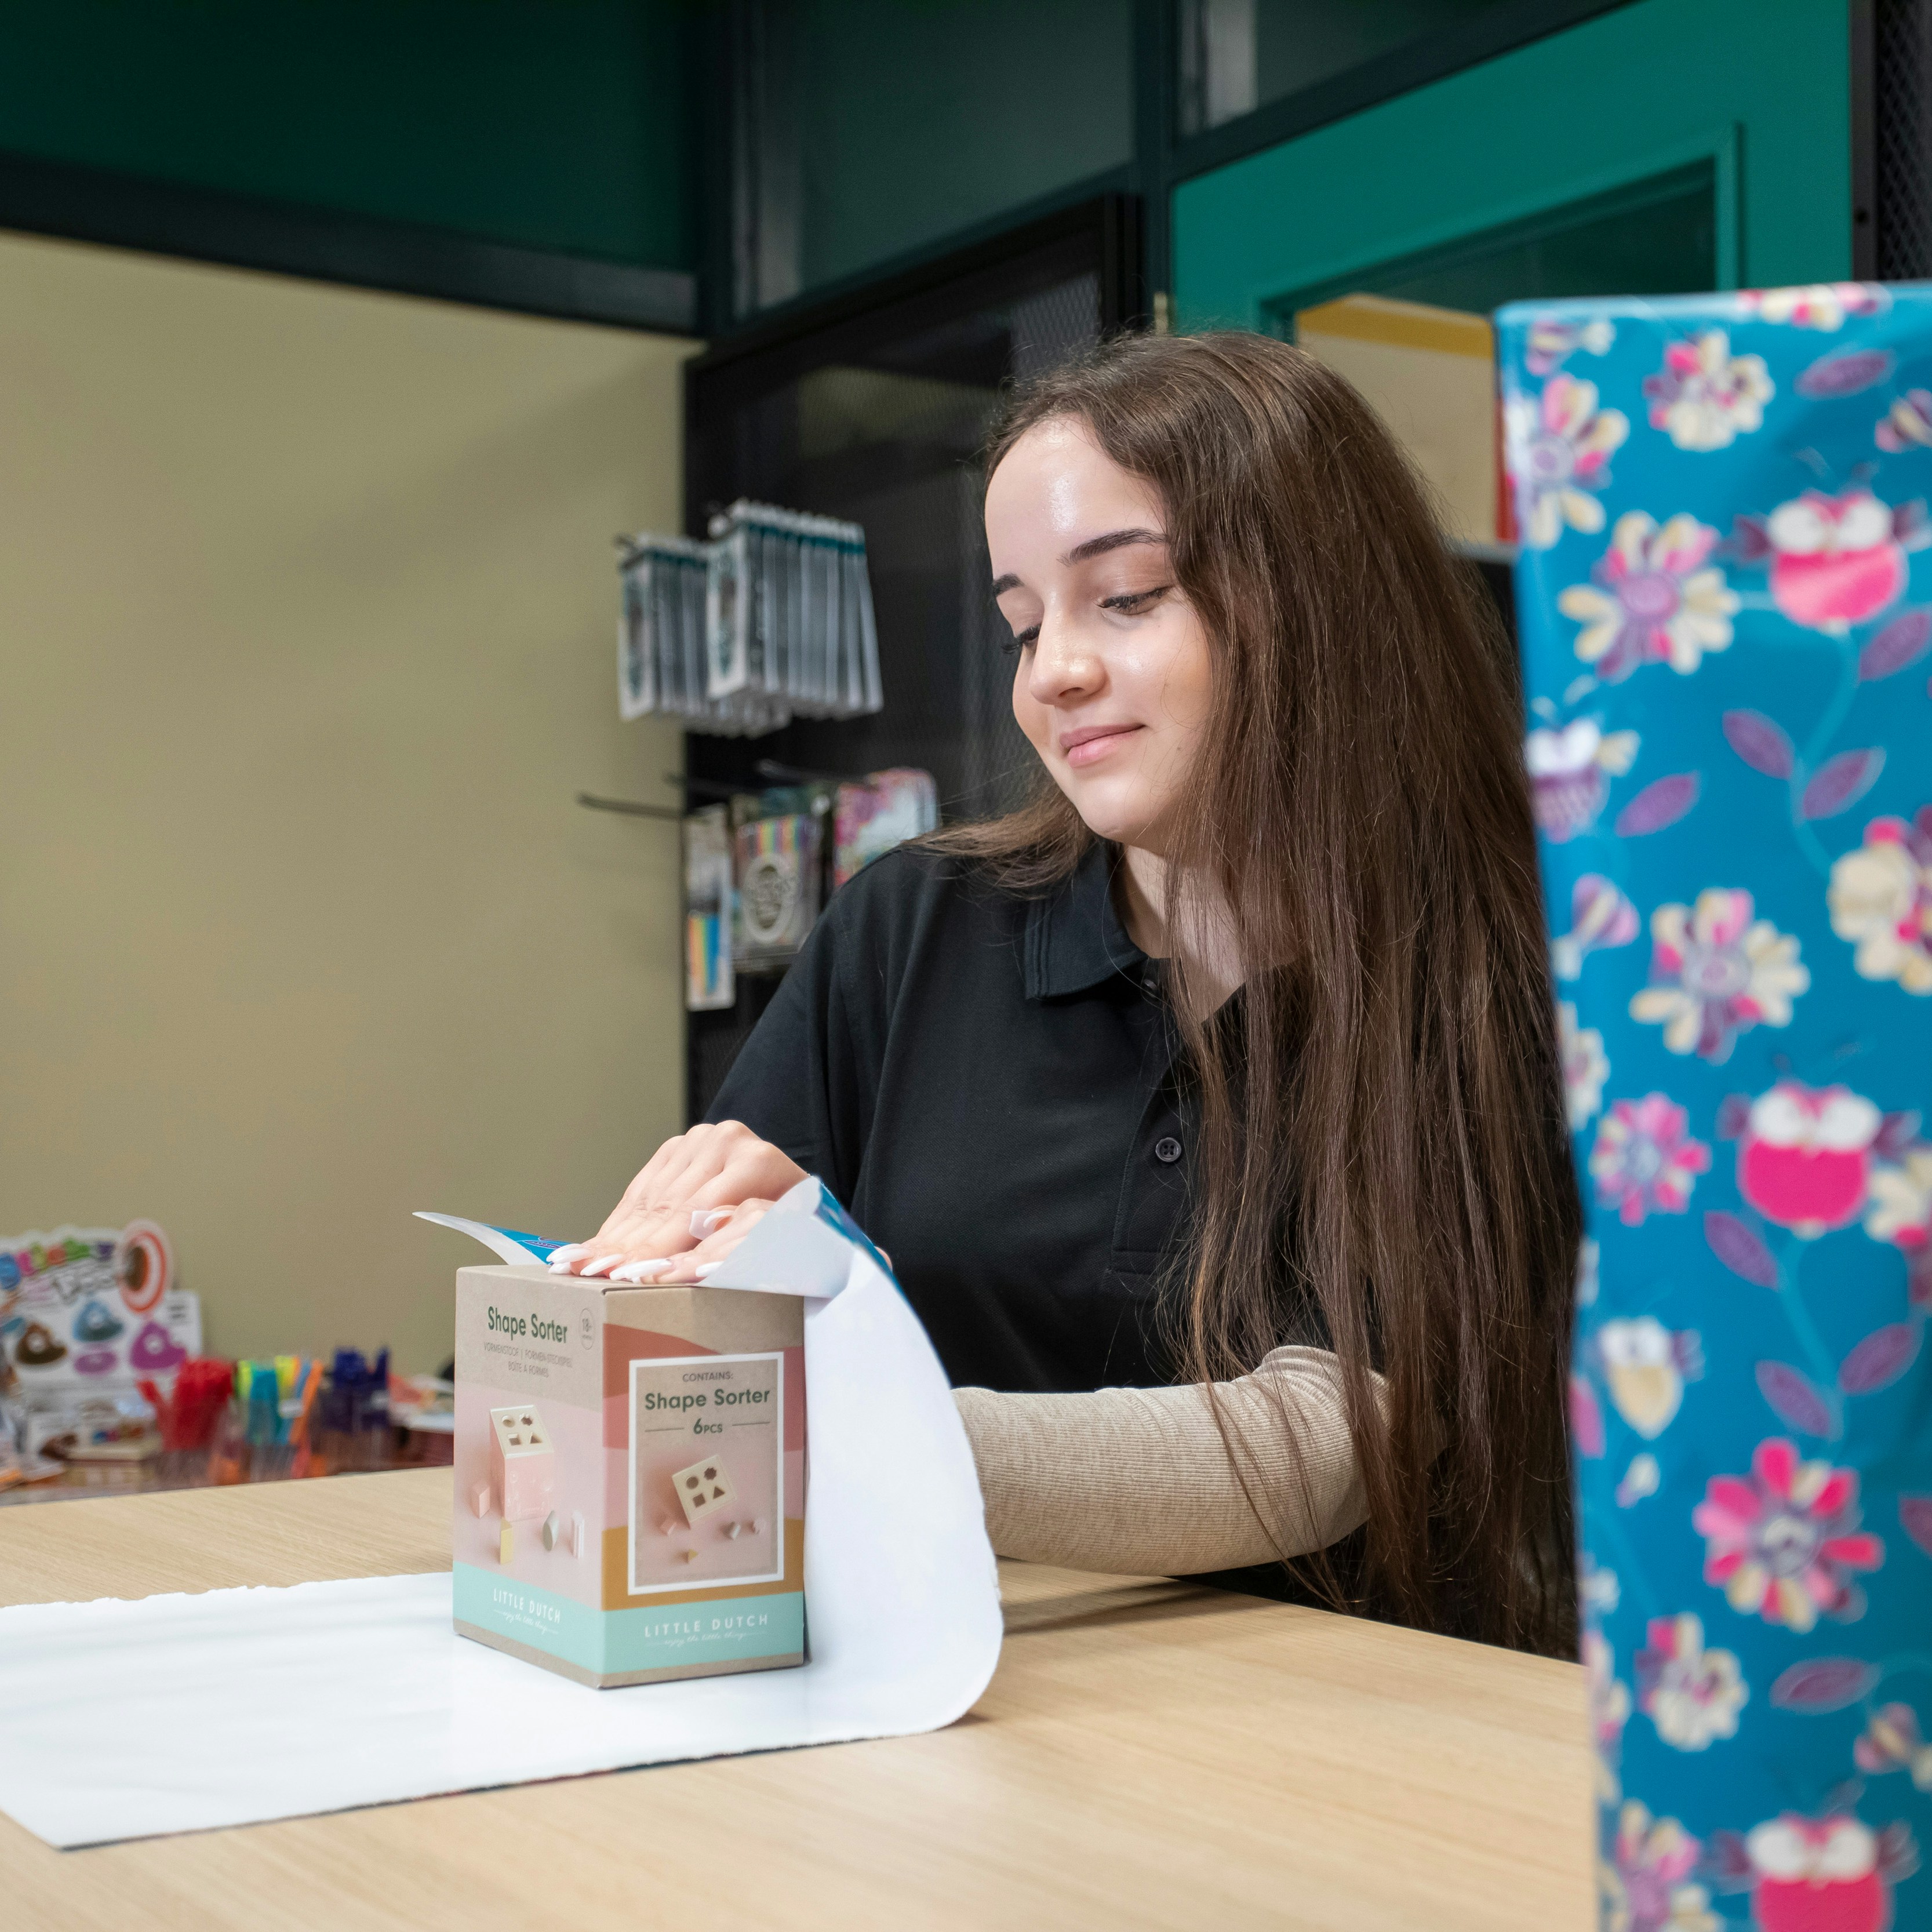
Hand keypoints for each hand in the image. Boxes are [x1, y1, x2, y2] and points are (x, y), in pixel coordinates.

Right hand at [549, 1122, 804, 1277]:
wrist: (796, 1195)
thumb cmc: (794, 1229)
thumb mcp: (779, 1242)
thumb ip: (738, 1249)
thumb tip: (679, 1270)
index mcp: (756, 1162)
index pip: (696, 1213)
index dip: (660, 1248)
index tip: (631, 1275)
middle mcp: (726, 1142)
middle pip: (668, 1206)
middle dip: (629, 1246)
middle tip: (593, 1274)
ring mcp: (698, 1140)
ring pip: (649, 1197)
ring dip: (614, 1236)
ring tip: (581, 1264)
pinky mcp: (677, 1147)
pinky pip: (641, 1188)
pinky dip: (618, 1220)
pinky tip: (595, 1245)